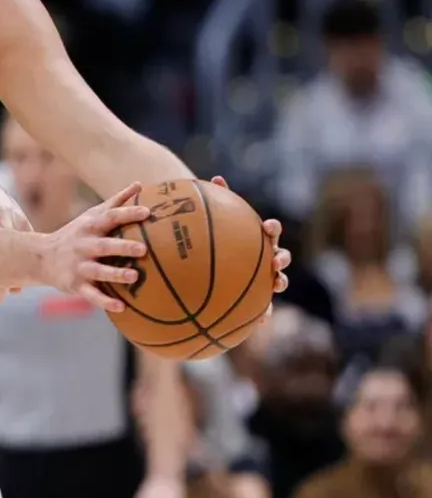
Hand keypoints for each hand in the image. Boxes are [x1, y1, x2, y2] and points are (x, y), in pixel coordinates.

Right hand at [42, 182, 149, 310]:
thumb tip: (139, 184)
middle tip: (143, 249)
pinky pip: (91, 294)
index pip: (111, 218)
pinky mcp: (75, 285)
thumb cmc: (76, 233)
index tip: (147, 212)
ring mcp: (79, 266)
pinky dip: (104, 301)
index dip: (128, 214)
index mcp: (91, 227)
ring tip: (134, 277)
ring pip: (98, 271)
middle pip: (104, 245)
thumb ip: (116, 202)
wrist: (41, 257)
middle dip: (122, 247)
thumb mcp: (92, 216)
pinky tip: (121, 307)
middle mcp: (84, 245)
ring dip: (115, 275)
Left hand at [210, 176, 289, 320]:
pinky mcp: (260, 299)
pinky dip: (265, 314)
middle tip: (276, 258)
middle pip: (280, 255)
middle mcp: (266, 258)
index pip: (269, 232)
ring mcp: (265, 278)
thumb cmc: (218, 244)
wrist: (218, 268)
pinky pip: (264, 309)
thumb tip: (217, 176)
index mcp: (257, 240)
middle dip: (281, 256)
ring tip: (276, 284)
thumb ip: (216, 204)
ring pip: (279, 281)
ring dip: (280, 281)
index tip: (268, 226)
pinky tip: (261, 321)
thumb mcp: (215, 226)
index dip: (272, 229)